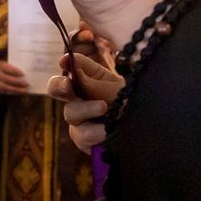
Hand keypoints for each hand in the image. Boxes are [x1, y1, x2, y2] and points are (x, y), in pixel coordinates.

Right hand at [0, 60, 32, 95]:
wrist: (7, 72)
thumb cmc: (14, 66)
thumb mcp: (16, 63)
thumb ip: (21, 64)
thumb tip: (32, 63)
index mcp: (0, 64)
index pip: (6, 67)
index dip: (14, 71)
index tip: (23, 74)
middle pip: (5, 78)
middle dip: (16, 82)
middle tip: (26, 84)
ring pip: (4, 87)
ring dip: (15, 89)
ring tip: (25, 90)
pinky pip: (5, 92)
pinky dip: (14, 92)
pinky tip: (22, 92)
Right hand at [51, 35, 122, 152]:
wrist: (144, 130)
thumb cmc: (129, 104)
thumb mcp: (116, 90)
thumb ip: (94, 83)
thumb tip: (72, 68)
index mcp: (87, 79)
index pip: (70, 66)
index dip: (65, 62)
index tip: (66, 61)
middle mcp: (78, 98)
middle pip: (56, 88)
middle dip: (59, 85)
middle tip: (68, 85)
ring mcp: (78, 119)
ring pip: (71, 113)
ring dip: (88, 109)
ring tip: (105, 109)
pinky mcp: (82, 140)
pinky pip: (82, 135)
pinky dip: (97, 132)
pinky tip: (109, 131)